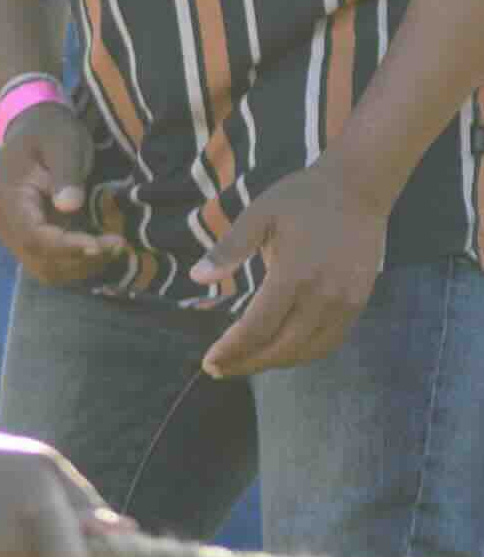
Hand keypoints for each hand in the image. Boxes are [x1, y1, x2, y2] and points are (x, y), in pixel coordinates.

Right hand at [0, 111, 127, 289]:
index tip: (101, 244)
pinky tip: (102, 248)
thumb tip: (69, 206)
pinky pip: (52, 264)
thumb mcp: (62, 142)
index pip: (33, 237)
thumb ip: (65, 172)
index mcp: (10, 199)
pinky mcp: (31, 239)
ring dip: (81, 266)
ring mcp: (17, 235)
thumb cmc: (50, 131)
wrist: (33, 128)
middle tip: (118, 244)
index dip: (67, 247)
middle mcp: (7, 224)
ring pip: (47, 270)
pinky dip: (78, 264)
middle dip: (80, 260)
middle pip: (40, 260)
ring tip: (114, 247)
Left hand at [200, 158, 387, 376]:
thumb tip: (197, 278)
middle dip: (247, 363)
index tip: (209, 361)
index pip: (258, 328)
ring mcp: (345, 302)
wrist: (358, 188)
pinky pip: (330, 342)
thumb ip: (229, 248)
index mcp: (294, 274)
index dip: (232, 350)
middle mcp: (323, 295)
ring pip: (308, 351)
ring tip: (245, 363)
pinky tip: (280, 351)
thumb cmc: (302, 198)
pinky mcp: (358, 303)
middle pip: (282, 348)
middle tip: (220, 369)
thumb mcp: (259, 214)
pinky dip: (303, 354)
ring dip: (275, 363)